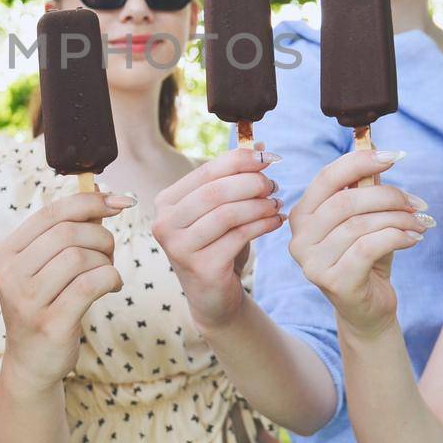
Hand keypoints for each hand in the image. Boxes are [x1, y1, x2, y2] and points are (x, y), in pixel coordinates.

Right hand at [0, 191, 130, 392]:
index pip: (52, 212)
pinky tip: (112, 286)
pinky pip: (91, 284)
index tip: (120, 201)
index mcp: (7, 251)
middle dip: (101, 237)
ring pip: (80, 257)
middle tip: (109, 253)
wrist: (32, 363)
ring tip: (108, 273)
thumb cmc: (46, 306)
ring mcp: (27, 301)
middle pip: (68, 233)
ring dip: (106, 261)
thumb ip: (68, 232)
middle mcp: (10, 274)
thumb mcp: (46, 267)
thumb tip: (106, 197)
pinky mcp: (50, 323)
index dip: (90, 200)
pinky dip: (110, 278)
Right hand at [152, 147, 283, 329]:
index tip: (269, 158)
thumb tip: (259, 145)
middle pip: (215, 191)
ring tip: (277, 203)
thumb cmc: (218, 246)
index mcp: (166, 202)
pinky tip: (276, 221)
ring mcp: (179, 247)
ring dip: (259, 205)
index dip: (239, 161)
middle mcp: (165, 223)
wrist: (214, 296)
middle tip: (274, 185)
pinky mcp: (200, 268)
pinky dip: (263, 225)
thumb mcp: (223, 210)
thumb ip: (235, 178)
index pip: (206, 171)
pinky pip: (238, 237)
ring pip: (227, 214)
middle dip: (251, 184)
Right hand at [287, 150, 430, 337]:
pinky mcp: (334, 281)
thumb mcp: (366, 220)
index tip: (393, 156)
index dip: (359, 162)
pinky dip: (397, 237)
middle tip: (416, 202)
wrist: (368, 310)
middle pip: (345, 202)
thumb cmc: (366, 259)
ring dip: (398, 219)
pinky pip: (368, 247)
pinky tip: (414, 239)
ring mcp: (312, 262)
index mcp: (302, 215)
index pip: (326, 178)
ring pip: (359, 225)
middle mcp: (299, 238)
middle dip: (387, 196)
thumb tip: (380, 152)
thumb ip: (366, 190)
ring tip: (420, 223)